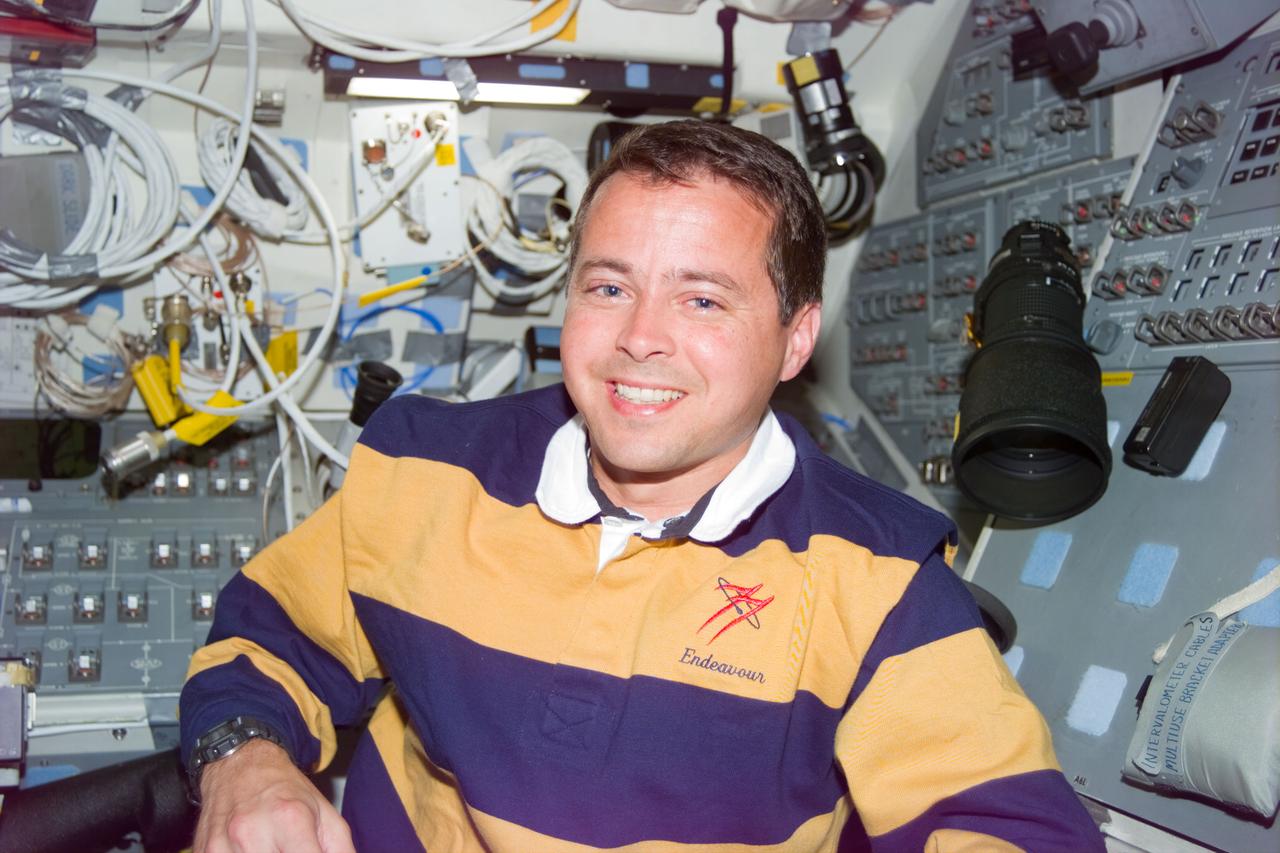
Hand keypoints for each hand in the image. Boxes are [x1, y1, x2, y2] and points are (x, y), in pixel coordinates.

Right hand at [192, 738, 354, 852]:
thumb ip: (341, 850)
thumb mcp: (325, 813)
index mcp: (291, 819)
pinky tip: (251, 850)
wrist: (238, 763)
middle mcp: (252, 833)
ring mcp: (222, 846)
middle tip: (293, 848)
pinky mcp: (204, 852)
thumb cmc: (285, 790)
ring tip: (274, 848)